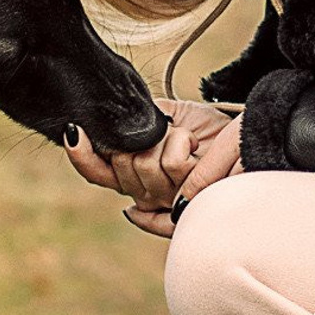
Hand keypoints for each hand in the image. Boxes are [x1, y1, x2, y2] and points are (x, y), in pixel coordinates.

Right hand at [65, 101, 243, 238]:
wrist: (240, 132)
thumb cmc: (202, 127)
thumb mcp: (163, 116)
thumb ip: (133, 122)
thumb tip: (103, 121)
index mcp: (133, 175)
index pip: (96, 172)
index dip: (80, 155)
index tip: (74, 130)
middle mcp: (145, 193)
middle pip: (120, 164)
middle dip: (138, 137)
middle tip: (164, 130)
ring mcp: (167, 198)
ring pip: (143, 164)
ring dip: (166, 139)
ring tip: (185, 139)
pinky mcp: (190, 195)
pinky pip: (170, 162)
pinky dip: (182, 141)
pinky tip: (193, 145)